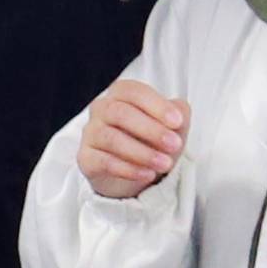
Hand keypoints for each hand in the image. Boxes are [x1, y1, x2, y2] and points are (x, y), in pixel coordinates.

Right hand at [78, 77, 190, 197]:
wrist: (133, 172)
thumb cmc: (152, 140)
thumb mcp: (171, 127)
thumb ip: (179, 114)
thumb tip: (180, 109)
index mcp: (120, 94)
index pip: (134, 92)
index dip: (156, 105)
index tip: (178, 122)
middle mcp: (101, 109)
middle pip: (120, 113)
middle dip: (151, 130)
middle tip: (175, 145)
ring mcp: (91, 133)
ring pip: (111, 139)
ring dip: (142, 152)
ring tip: (165, 164)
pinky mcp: (86, 158)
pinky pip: (103, 162)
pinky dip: (128, 169)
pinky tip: (148, 175)